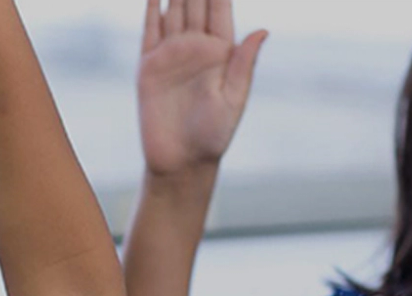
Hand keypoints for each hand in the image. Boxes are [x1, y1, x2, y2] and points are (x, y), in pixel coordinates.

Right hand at [138, 0, 266, 176]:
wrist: (181, 164)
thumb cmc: (214, 138)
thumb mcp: (233, 101)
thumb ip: (243, 64)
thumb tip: (262, 30)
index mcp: (221, 52)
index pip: (219, 5)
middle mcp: (196, 47)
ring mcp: (171, 54)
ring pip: (172, 6)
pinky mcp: (149, 66)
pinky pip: (149, 28)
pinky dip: (151, 6)